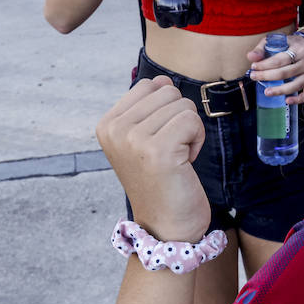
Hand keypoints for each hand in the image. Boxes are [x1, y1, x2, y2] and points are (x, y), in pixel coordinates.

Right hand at [95, 77, 208, 240]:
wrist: (166, 225)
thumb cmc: (162, 179)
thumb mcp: (144, 138)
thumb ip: (149, 106)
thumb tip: (161, 79)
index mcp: (107, 123)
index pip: (150, 85)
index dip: (165, 110)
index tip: (159, 140)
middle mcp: (114, 129)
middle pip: (169, 91)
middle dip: (180, 120)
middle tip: (170, 152)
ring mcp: (133, 139)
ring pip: (183, 105)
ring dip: (189, 132)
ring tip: (175, 159)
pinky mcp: (157, 150)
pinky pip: (192, 120)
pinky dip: (196, 141)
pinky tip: (184, 163)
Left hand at [247, 33, 303, 104]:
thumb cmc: (289, 45)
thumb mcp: (276, 41)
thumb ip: (262, 49)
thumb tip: (250, 57)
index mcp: (299, 49)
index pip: (280, 59)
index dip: (265, 65)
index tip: (254, 67)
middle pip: (286, 73)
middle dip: (267, 76)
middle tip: (254, 77)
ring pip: (296, 85)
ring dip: (280, 90)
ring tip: (266, 92)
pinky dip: (298, 99)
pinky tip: (287, 101)